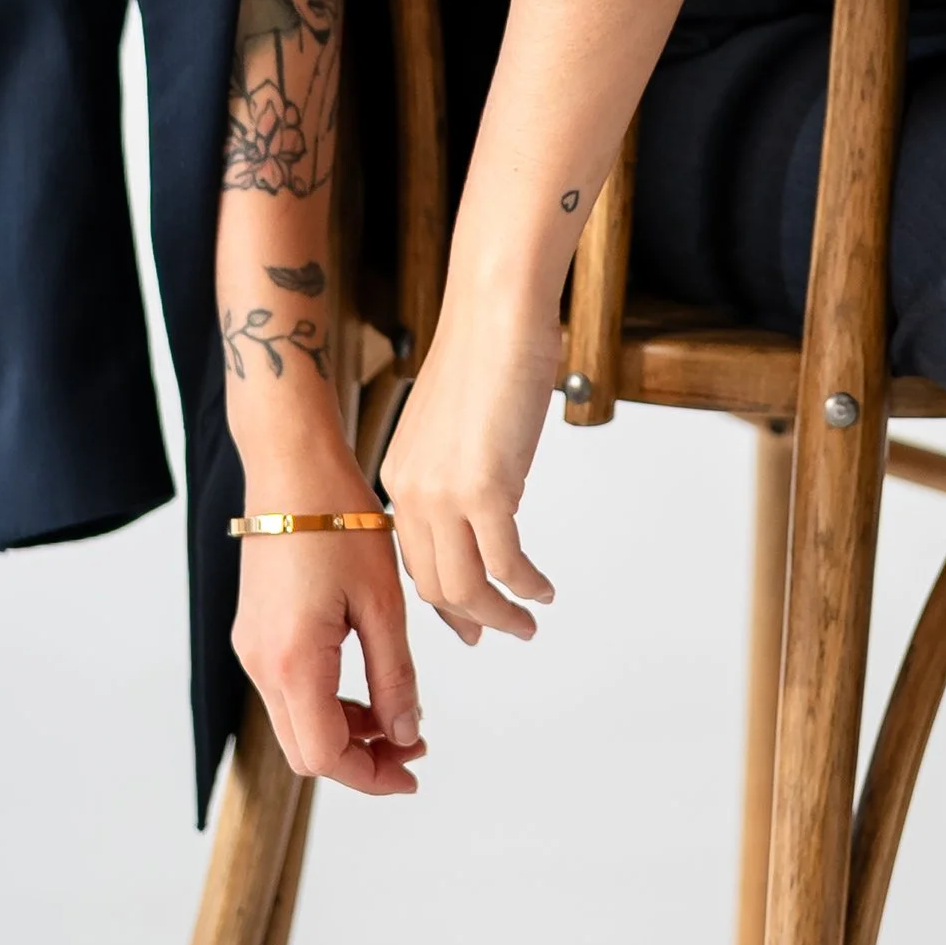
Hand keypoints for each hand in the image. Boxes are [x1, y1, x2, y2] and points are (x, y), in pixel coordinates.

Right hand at [231, 512, 425, 794]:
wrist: (292, 468)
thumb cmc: (340, 522)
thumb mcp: (383, 604)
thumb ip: (394, 677)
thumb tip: (406, 733)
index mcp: (293, 662)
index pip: (325, 756)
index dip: (371, 775)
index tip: (414, 770)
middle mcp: (261, 664)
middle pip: (306, 750)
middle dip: (362, 759)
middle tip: (416, 744)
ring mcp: (253, 649)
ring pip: (297, 723)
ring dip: (348, 732)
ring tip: (401, 713)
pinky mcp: (256, 634)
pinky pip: (290, 691)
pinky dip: (329, 703)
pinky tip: (368, 684)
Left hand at [381, 282, 562, 643]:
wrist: (497, 312)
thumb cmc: (489, 351)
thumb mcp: (459, 426)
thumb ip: (462, 467)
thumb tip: (492, 498)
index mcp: (401, 474)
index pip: (415, 558)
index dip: (442, 597)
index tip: (467, 618)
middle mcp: (413, 491)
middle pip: (434, 583)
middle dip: (469, 619)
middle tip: (500, 633)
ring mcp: (446, 494)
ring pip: (464, 588)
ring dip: (500, 614)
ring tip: (529, 621)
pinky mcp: (485, 489)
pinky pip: (505, 563)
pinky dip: (526, 586)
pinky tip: (544, 589)